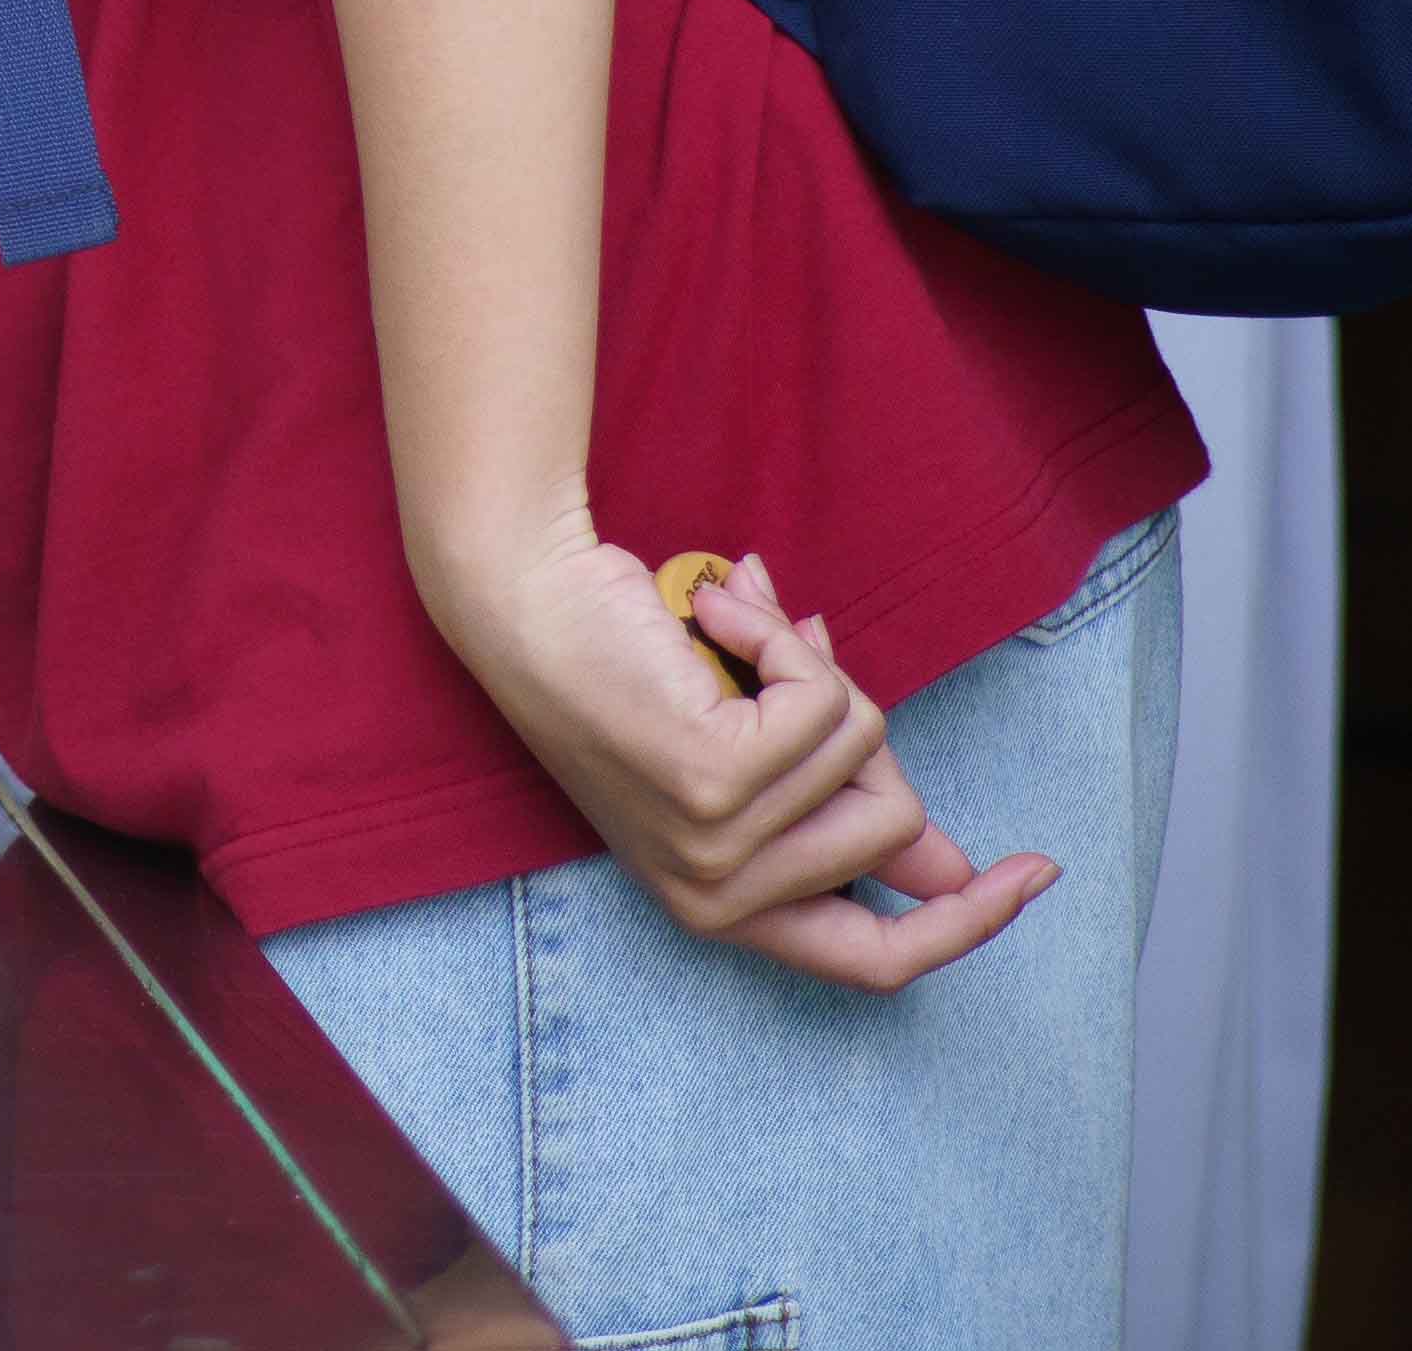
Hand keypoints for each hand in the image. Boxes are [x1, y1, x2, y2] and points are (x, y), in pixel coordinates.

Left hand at [432, 533, 1049, 989]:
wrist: (517, 589)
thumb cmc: (620, 663)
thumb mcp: (736, 752)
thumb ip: (831, 798)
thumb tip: (946, 864)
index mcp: (720, 907)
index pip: (876, 960)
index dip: (967, 924)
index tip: (1031, 872)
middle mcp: (717, 897)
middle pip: (894, 822)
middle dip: (859, 732)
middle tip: (779, 671)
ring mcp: (716, 846)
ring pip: (866, 745)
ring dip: (808, 669)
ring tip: (724, 633)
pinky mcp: (714, 782)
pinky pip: (825, 700)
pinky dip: (780, 635)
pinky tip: (713, 608)